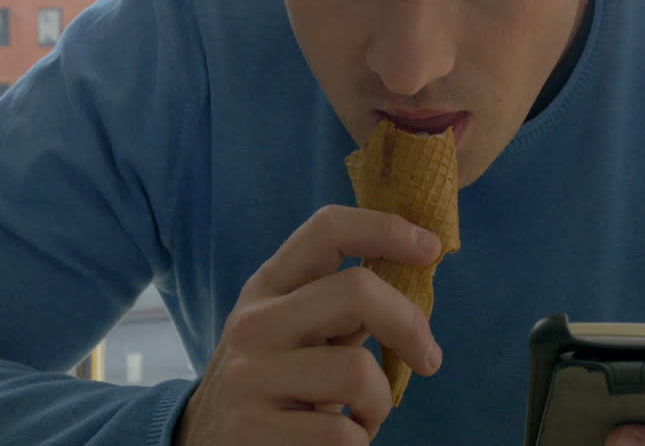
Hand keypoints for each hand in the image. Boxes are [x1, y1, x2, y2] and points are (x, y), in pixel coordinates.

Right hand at [176, 204, 443, 445]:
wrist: (205, 445)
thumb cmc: (279, 382)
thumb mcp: (298, 330)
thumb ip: (344, 303)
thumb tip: (418, 267)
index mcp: (269, 286)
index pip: (328, 229)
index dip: (387, 230)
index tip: (431, 249)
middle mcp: (254, 323)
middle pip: (357, 291)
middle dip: (410, 325)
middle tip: (429, 357)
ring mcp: (248, 376)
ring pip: (357, 371)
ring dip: (379, 402)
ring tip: (364, 415)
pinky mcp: (251, 431)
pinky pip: (343, 434)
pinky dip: (359, 442)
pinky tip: (340, 441)